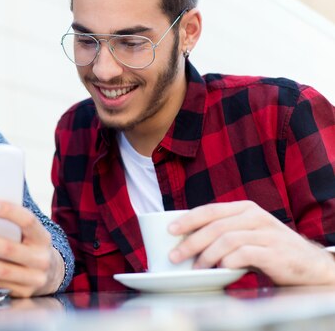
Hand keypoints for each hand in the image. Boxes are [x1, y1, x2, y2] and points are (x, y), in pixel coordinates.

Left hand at [0, 200, 64, 297]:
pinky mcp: (23, 293)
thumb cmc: (30, 245)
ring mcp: (34, 278)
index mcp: (43, 237)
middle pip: (9, 249)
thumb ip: (12, 225)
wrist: (50, 274)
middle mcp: (41, 259)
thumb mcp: (29, 234)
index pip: (28, 221)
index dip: (9, 212)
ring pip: (1, 271)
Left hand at [168, 201, 334, 285]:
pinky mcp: (274, 252)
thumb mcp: (248, 232)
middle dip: (191, 242)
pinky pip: (244, 255)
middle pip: (215, 226)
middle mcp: (255, 217)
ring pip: (226, 240)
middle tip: (175, 256)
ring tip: (196, 268)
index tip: (170, 230)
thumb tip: (187, 240)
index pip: (210, 210)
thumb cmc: (270, 249)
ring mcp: (266, 234)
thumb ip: (224, 231)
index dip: (188, 219)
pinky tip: (220, 270)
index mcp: (245, 208)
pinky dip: (227, 263)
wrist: (308, 264)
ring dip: (206, 256)